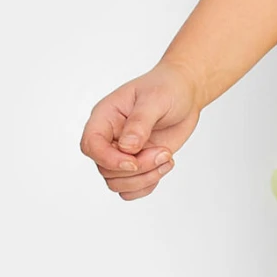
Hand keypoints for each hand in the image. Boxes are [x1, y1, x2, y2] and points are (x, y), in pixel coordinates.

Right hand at [79, 61, 202, 200]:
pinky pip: (131, 189)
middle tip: (164, 152)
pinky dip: (148, 185)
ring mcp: (122, 153)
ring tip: (167, 157)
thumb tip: (127, 147)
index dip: (108, 159)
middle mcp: (109, 137)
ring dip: (146, 178)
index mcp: (105, 117)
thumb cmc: (167, 88)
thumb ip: (140, 122)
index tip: (134, 161)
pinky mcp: (138, 163)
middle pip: (106, 170)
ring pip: (117, 183)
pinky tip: (165, 165)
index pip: (91, 145)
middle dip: (138, 169)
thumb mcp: (155, 99)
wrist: (185, 93)